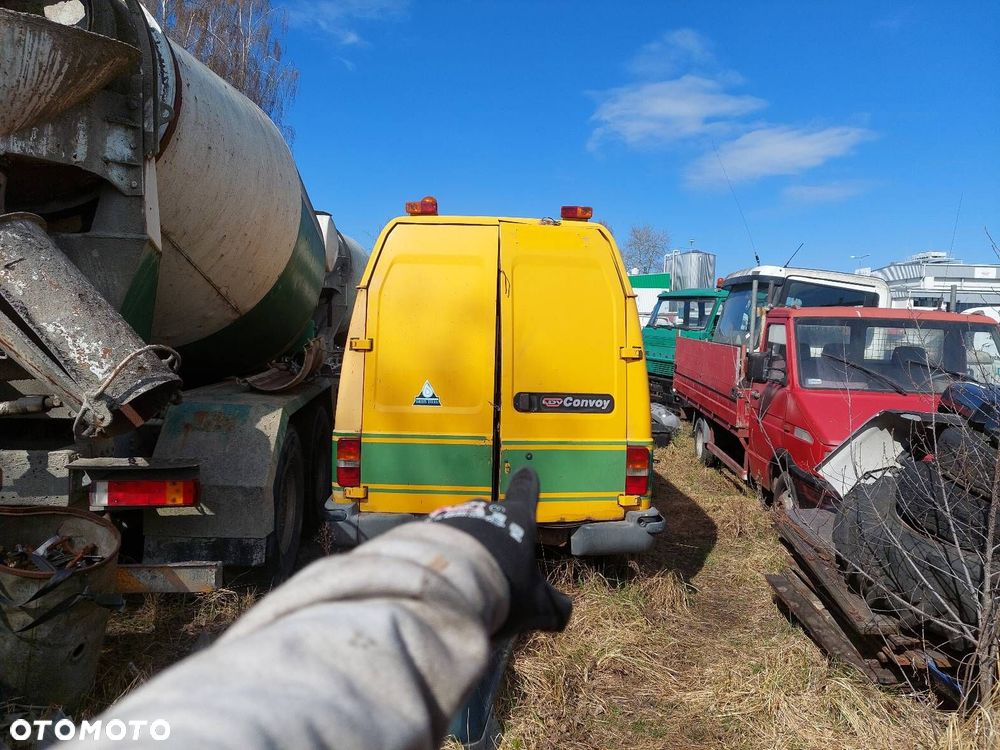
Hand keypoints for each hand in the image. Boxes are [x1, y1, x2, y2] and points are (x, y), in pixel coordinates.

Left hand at [426, 468, 571, 637]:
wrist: (445, 587)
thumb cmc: (500, 588)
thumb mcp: (536, 604)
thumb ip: (553, 607)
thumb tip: (562, 613)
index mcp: (515, 519)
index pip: (525, 493)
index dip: (528, 485)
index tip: (528, 473)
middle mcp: (483, 510)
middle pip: (490, 514)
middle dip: (492, 533)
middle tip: (493, 564)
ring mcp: (451, 517)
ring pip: (461, 529)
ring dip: (464, 548)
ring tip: (463, 581)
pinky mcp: (422, 530)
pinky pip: (435, 541)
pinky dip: (440, 556)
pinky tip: (440, 580)